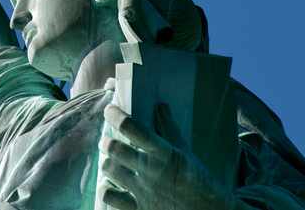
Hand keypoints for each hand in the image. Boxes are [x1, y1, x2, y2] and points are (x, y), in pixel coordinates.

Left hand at [99, 103, 240, 209]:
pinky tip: (110, 185)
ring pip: (109, 170)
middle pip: (115, 149)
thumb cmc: (199, 182)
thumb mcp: (186, 154)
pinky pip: (109, 197)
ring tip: (110, 162)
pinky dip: (106, 189)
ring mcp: (143, 192)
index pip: (132, 128)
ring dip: (107, 163)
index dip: (116, 116)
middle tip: (106, 142)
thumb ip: (170, 130)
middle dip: (106, 142)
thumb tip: (160, 106)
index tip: (110, 110)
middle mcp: (151, 171)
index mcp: (164, 154)